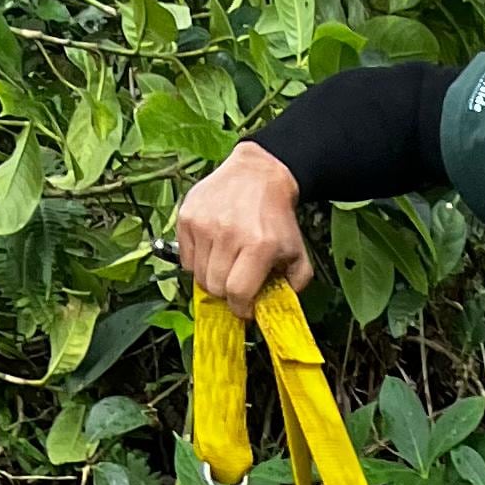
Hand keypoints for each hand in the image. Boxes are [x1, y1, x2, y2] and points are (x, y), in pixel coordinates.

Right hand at [175, 143, 309, 311]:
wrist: (257, 175)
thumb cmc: (276, 218)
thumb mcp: (298, 254)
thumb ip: (293, 287)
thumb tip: (273, 310)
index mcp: (258, 246)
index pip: (237, 293)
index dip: (240, 308)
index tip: (245, 308)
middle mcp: (229, 233)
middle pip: (215, 287)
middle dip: (226, 295)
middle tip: (236, 286)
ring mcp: (204, 224)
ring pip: (198, 276)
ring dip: (212, 279)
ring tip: (226, 267)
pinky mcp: (188, 216)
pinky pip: (186, 258)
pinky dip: (197, 263)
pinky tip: (213, 253)